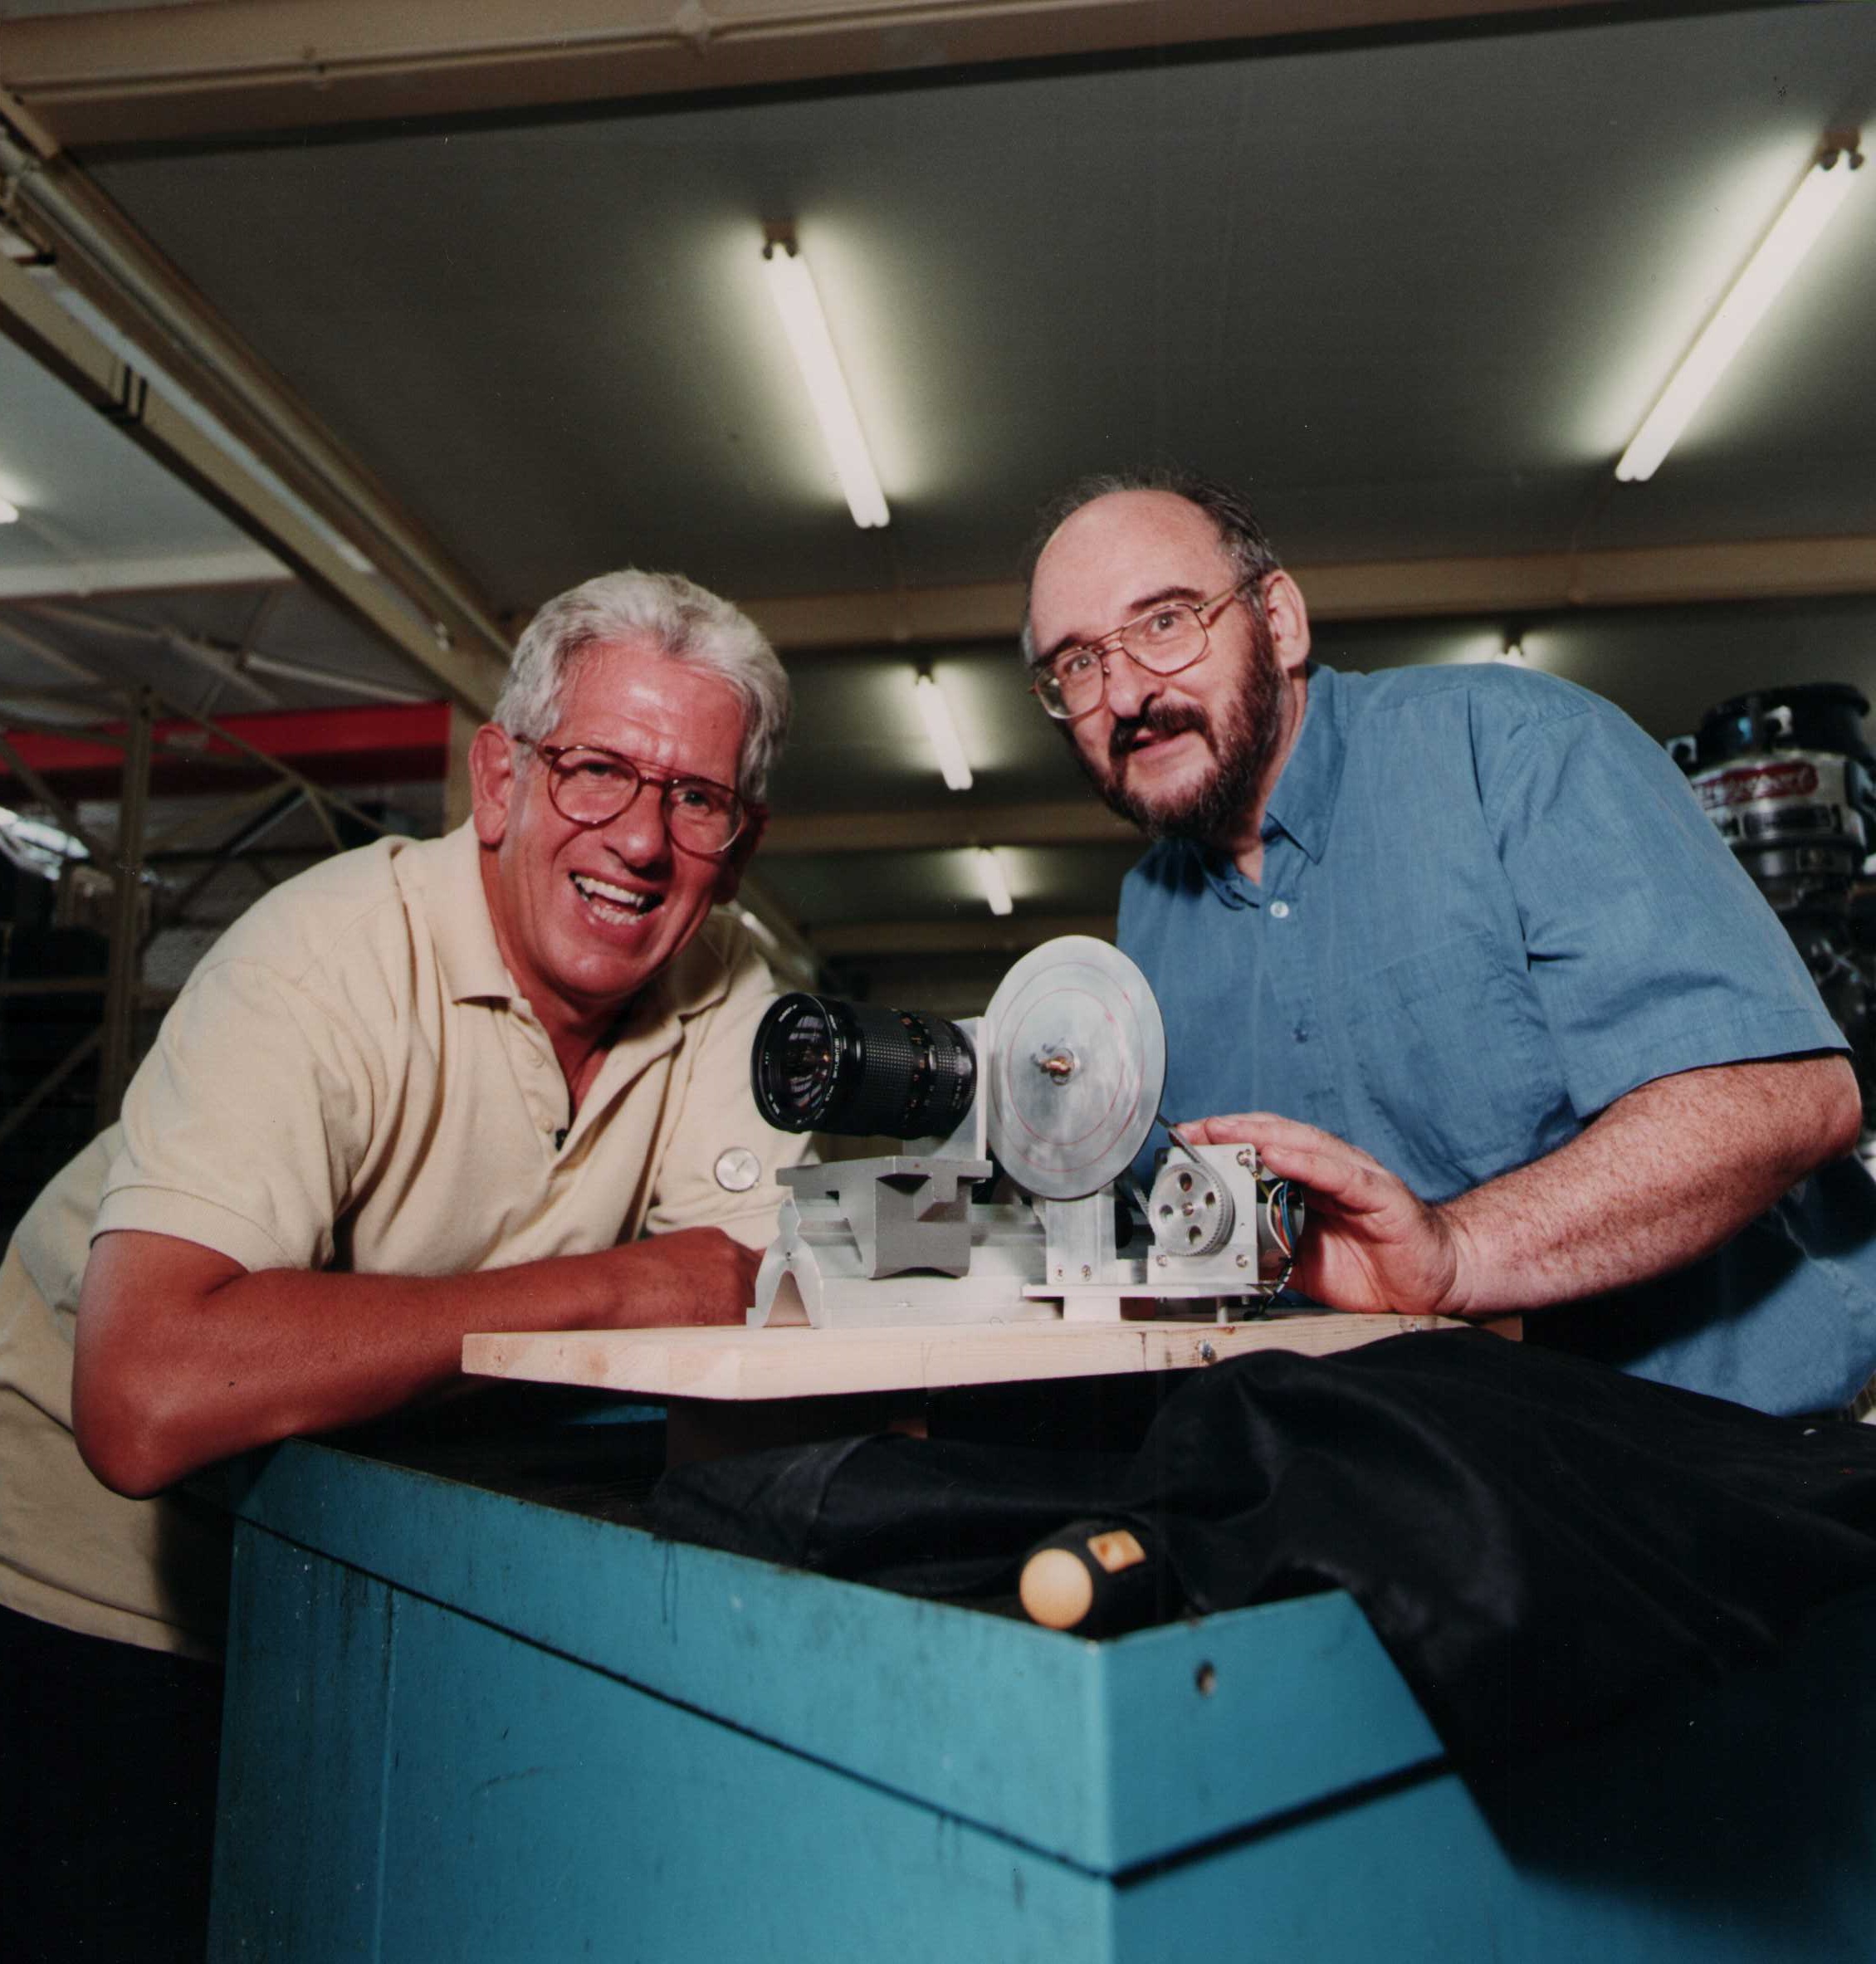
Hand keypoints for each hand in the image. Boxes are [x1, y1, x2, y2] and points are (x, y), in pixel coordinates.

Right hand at [598, 1226, 762, 1328]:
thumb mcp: (670, 1257)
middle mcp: (730, 1256)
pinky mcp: (732, 1310)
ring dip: (746, 1325)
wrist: (609, 1290)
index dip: (750, 1285)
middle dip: (753, 1305)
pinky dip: (740, 1340)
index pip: (752, 1263)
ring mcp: (734, 1281)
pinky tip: (721, 1346)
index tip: (750, 1299)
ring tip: (718, 1338)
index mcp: (715, 1240)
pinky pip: (750, 1330)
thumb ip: (700, 1266)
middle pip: (763, 1285)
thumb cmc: (626, 1278)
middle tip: (733, 1325)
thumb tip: (707, 1288)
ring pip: (761, 1309)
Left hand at [1178, 1113, 1470, 1316]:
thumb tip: (1226, 1254)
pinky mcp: (1382, 1196)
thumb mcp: (1305, 1262)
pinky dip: (1307, 1164)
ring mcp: (1359, 1178)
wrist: (1435, 1281)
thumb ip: (1271, 1251)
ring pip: (1306, 1147)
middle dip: (1233, 1131)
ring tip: (1227, 1132)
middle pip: (1278, 1138)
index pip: (1265, 1149)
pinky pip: (1340, 1176)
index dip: (1227, 1140)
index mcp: (1314, 1183)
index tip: (1189, 1138)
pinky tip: (1280, 1157)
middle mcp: (1334, 1171)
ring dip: (1262, 1137)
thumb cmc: (1375, 1266)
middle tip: (1196, 1129)